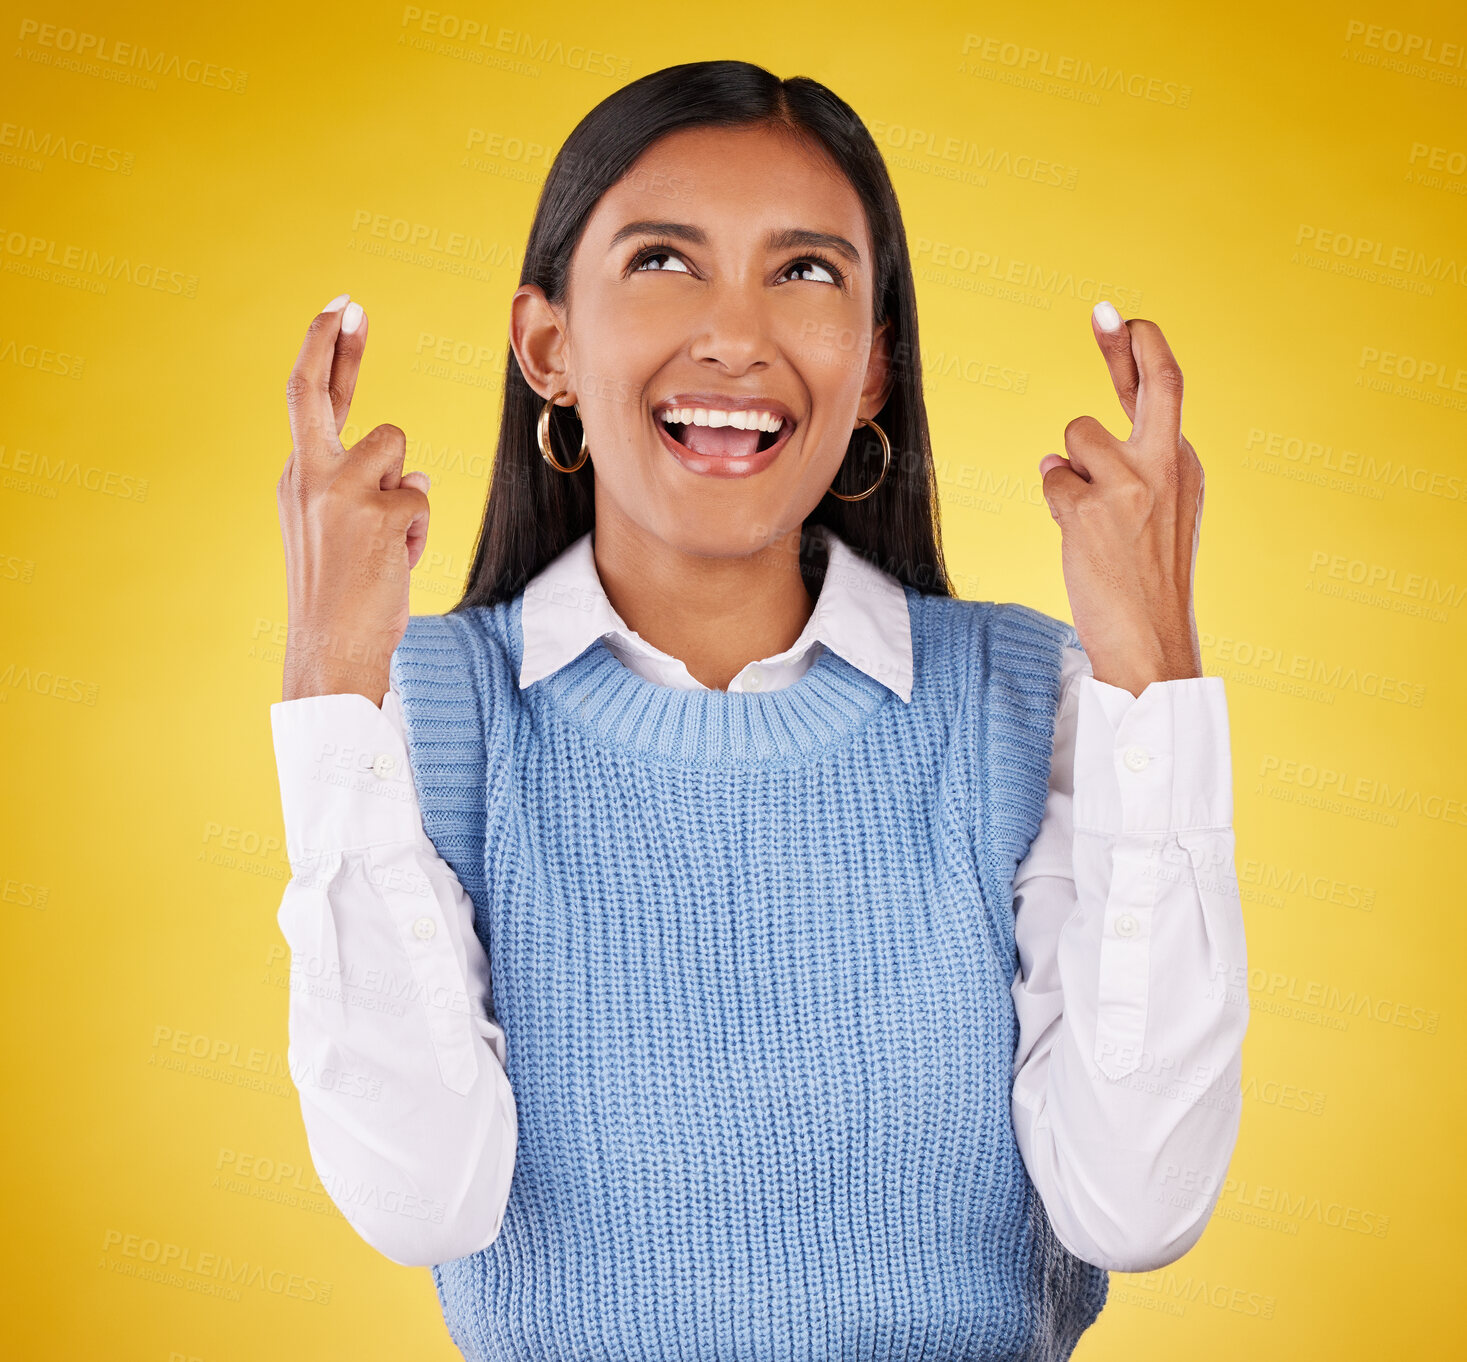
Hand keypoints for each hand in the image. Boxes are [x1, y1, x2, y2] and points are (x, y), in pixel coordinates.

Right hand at [276, 295, 430, 703]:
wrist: (332, 648)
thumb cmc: (343, 597)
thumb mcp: (343, 534)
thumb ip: (369, 490)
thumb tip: (416, 469)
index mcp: (297, 479)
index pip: (308, 402)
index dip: (324, 352)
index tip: (338, 310)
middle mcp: (307, 475)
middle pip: (320, 393)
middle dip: (336, 345)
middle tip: (351, 304)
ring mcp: (337, 490)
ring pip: (397, 448)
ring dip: (405, 491)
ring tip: (387, 541)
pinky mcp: (374, 510)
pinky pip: (420, 496)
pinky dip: (418, 530)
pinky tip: (397, 560)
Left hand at [1038, 305, 1204, 697]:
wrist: (1151, 642)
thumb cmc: (1147, 584)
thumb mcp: (1157, 515)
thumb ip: (1127, 469)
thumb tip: (1067, 447)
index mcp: (1185, 464)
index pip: (1167, 389)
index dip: (1140, 348)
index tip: (1119, 318)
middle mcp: (1167, 465)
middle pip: (1155, 380)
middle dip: (1129, 341)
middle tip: (1106, 311)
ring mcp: (1131, 484)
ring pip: (1075, 438)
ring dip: (1068, 469)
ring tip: (1090, 519)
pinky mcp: (1092, 509)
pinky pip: (1053, 481)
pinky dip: (1056, 501)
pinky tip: (1079, 535)